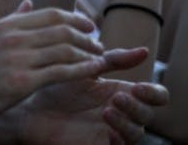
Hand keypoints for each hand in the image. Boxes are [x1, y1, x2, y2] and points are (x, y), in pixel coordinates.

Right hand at [0, 1, 120, 130]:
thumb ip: (10, 20)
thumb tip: (29, 2)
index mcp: (4, 25)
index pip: (50, 14)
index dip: (75, 18)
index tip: (89, 26)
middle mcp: (12, 37)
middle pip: (62, 29)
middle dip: (86, 36)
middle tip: (98, 44)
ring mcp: (17, 59)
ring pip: (65, 49)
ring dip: (88, 53)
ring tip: (99, 59)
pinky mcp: (21, 82)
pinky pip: (61, 72)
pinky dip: (83, 69)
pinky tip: (95, 71)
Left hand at [20, 74, 168, 143]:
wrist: (32, 106)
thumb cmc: (59, 85)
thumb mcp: (86, 68)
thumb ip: (113, 60)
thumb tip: (145, 51)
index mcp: (124, 92)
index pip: (155, 95)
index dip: (154, 92)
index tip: (138, 86)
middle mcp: (124, 114)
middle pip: (148, 114)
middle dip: (138, 106)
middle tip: (118, 96)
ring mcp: (114, 131)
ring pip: (137, 132)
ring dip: (127, 122)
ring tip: (107, 110)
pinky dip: (118, 140)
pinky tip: (108, 131)